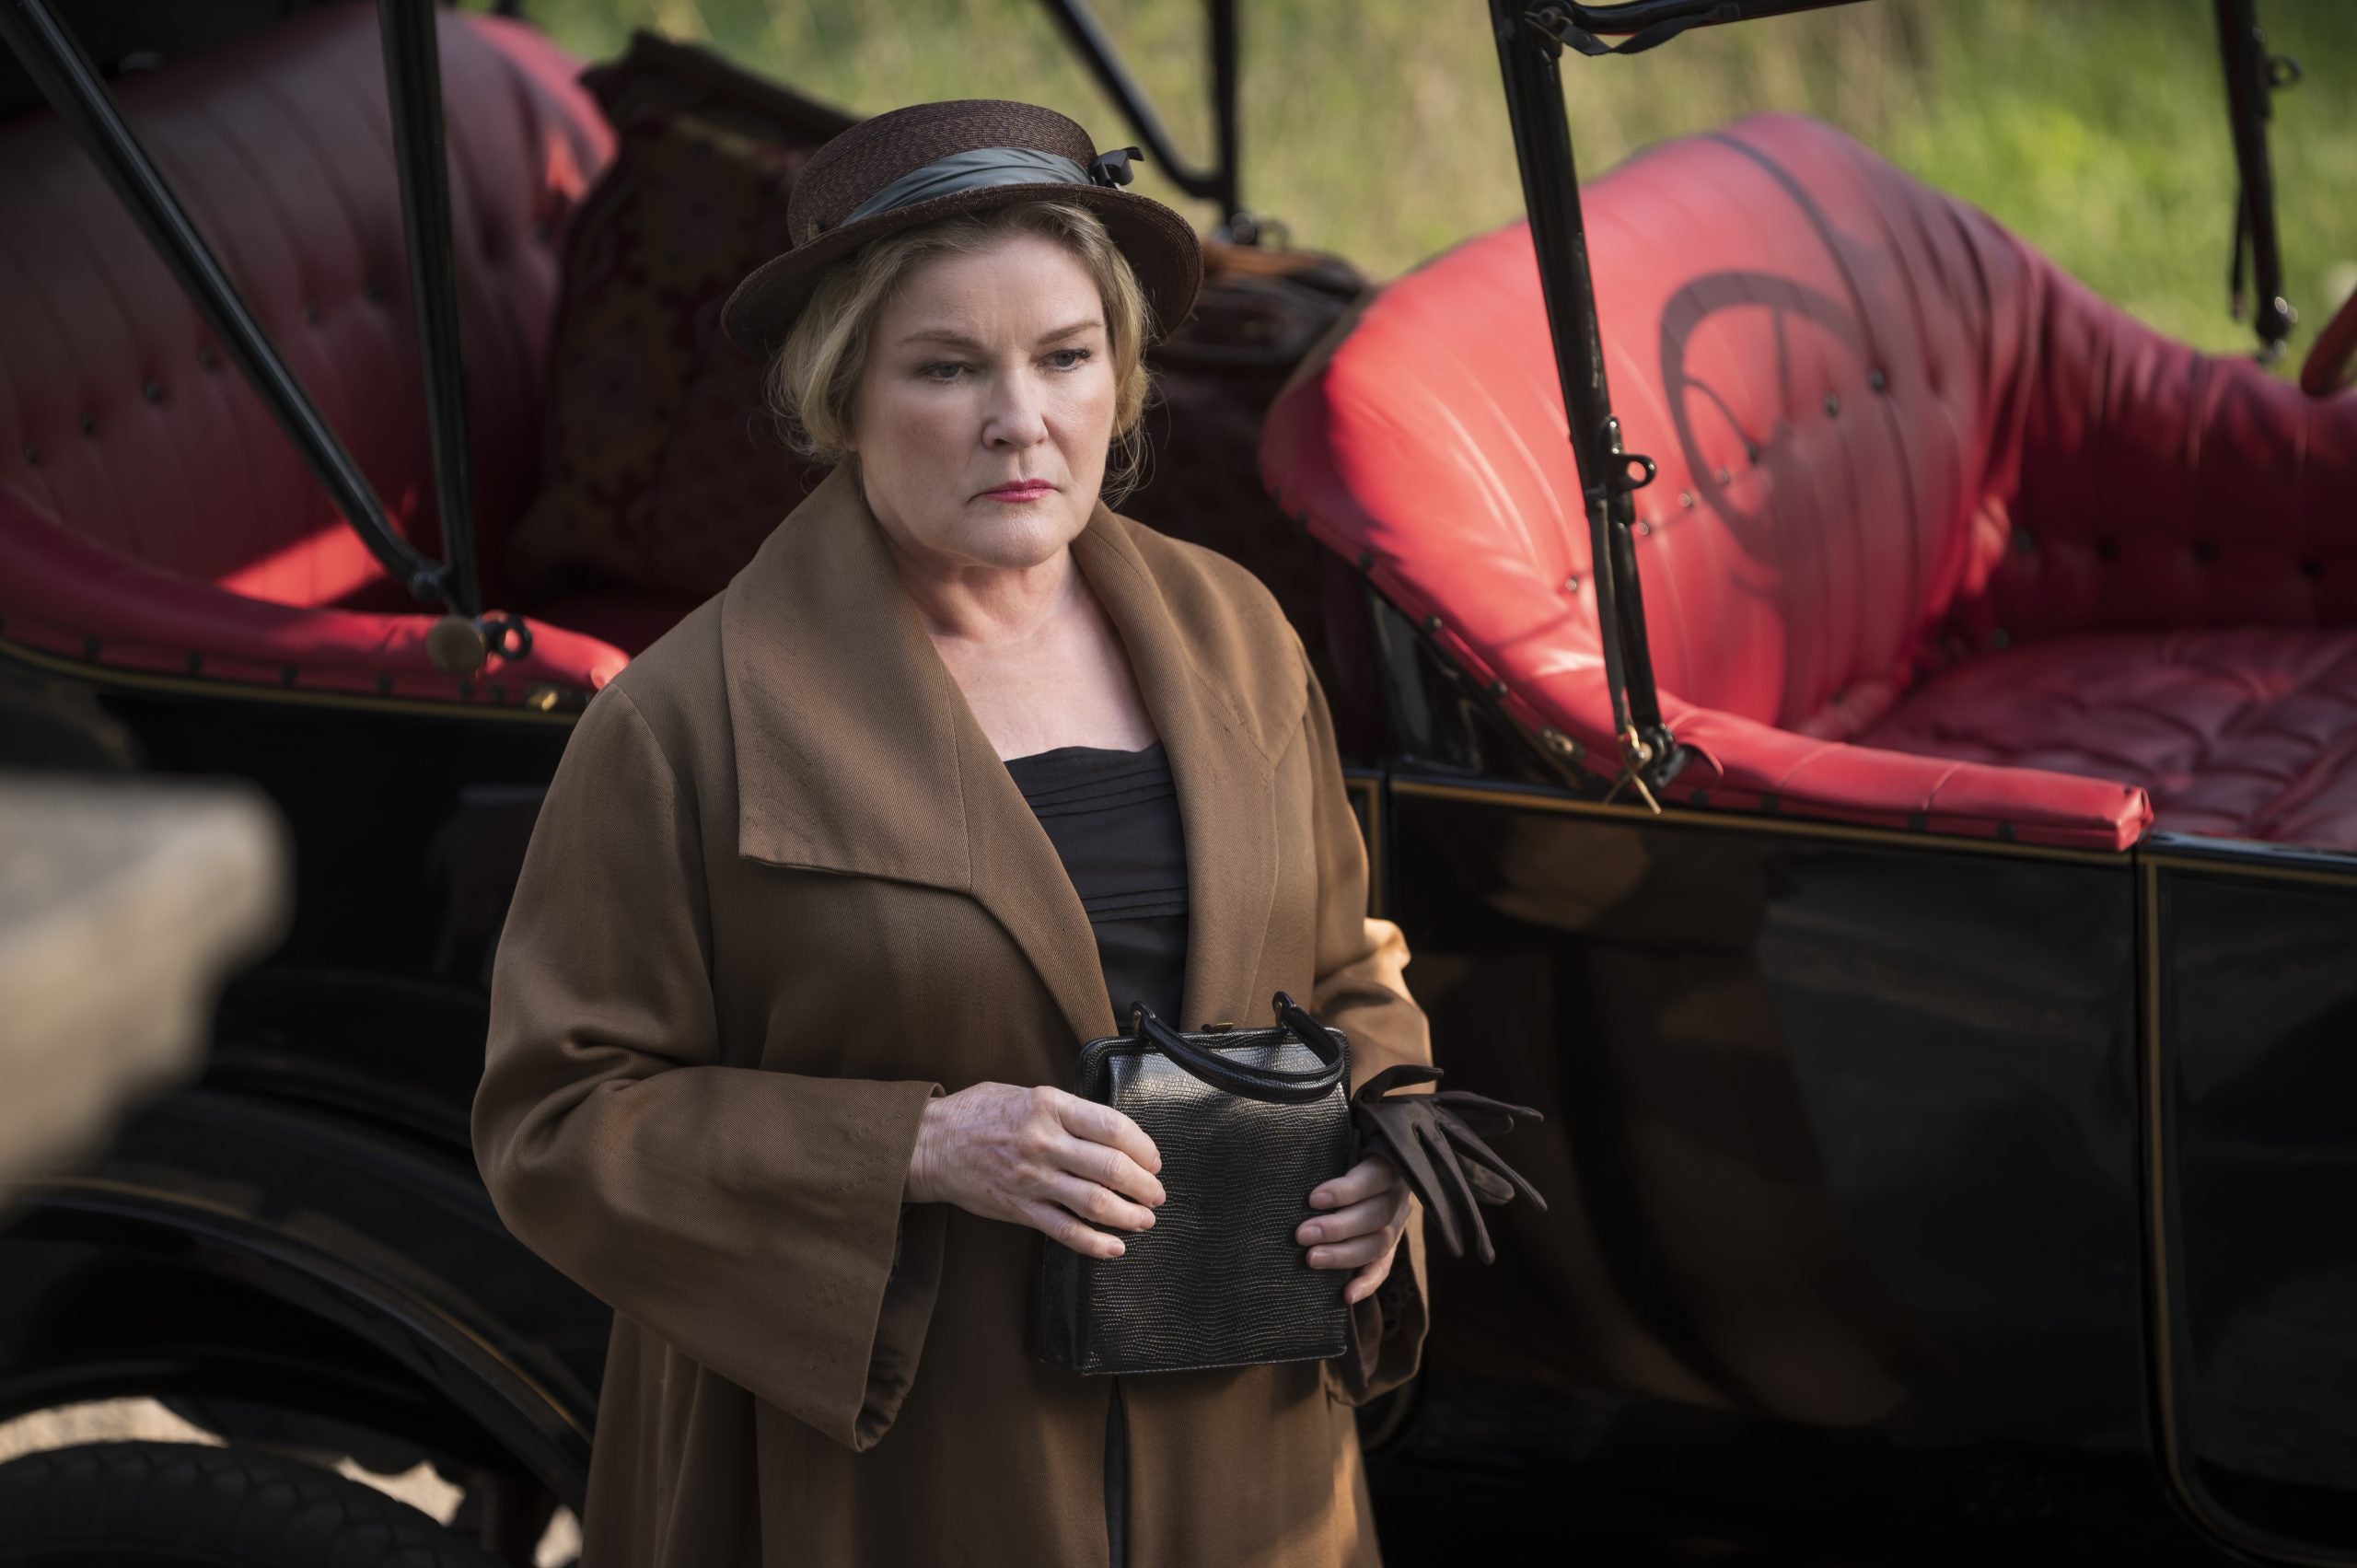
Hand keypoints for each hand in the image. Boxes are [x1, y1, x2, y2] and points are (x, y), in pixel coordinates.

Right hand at [906, 1083, 1165, 1259]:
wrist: (930, 1144)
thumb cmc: (977, 1114)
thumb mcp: (1025, 1093)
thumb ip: (1065, 1110)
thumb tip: (1108, 1130)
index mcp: (1048, 1106)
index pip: (1112, 1126)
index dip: (1143, 1146)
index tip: (1153, 1159)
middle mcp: (1043, 1141)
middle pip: (1111, 1168)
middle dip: (1144, 1185)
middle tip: (1156, 1193)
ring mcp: (1032, 1178)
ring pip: (1094, 1202)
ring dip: (1128, 1215)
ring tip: (1144, 1219)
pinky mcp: (1020, 1208)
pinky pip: (1065, 1231)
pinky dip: (1095, 1243)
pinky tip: (1115, 1247)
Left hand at [1298, 1154, 1412, 1304]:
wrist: (1371, 1159)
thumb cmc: (1343, 1146)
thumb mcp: (1343, 1138)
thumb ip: (1328, 1142)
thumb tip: (1287, 1139)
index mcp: (1389, 1162)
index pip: (1374, 1177)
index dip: (1346, 1190)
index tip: (1313, 1199)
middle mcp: (1398, 1193)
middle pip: (1376, 1215)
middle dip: (1337, 1227)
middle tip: (1302, 1234)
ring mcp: (1397, 1222)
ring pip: (1379, 1243)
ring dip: (1344, 1255)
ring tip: (1311, 1259)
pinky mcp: (1391, 1246)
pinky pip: (1383, 1267)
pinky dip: (1366, 1283)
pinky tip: (1346, 1295)